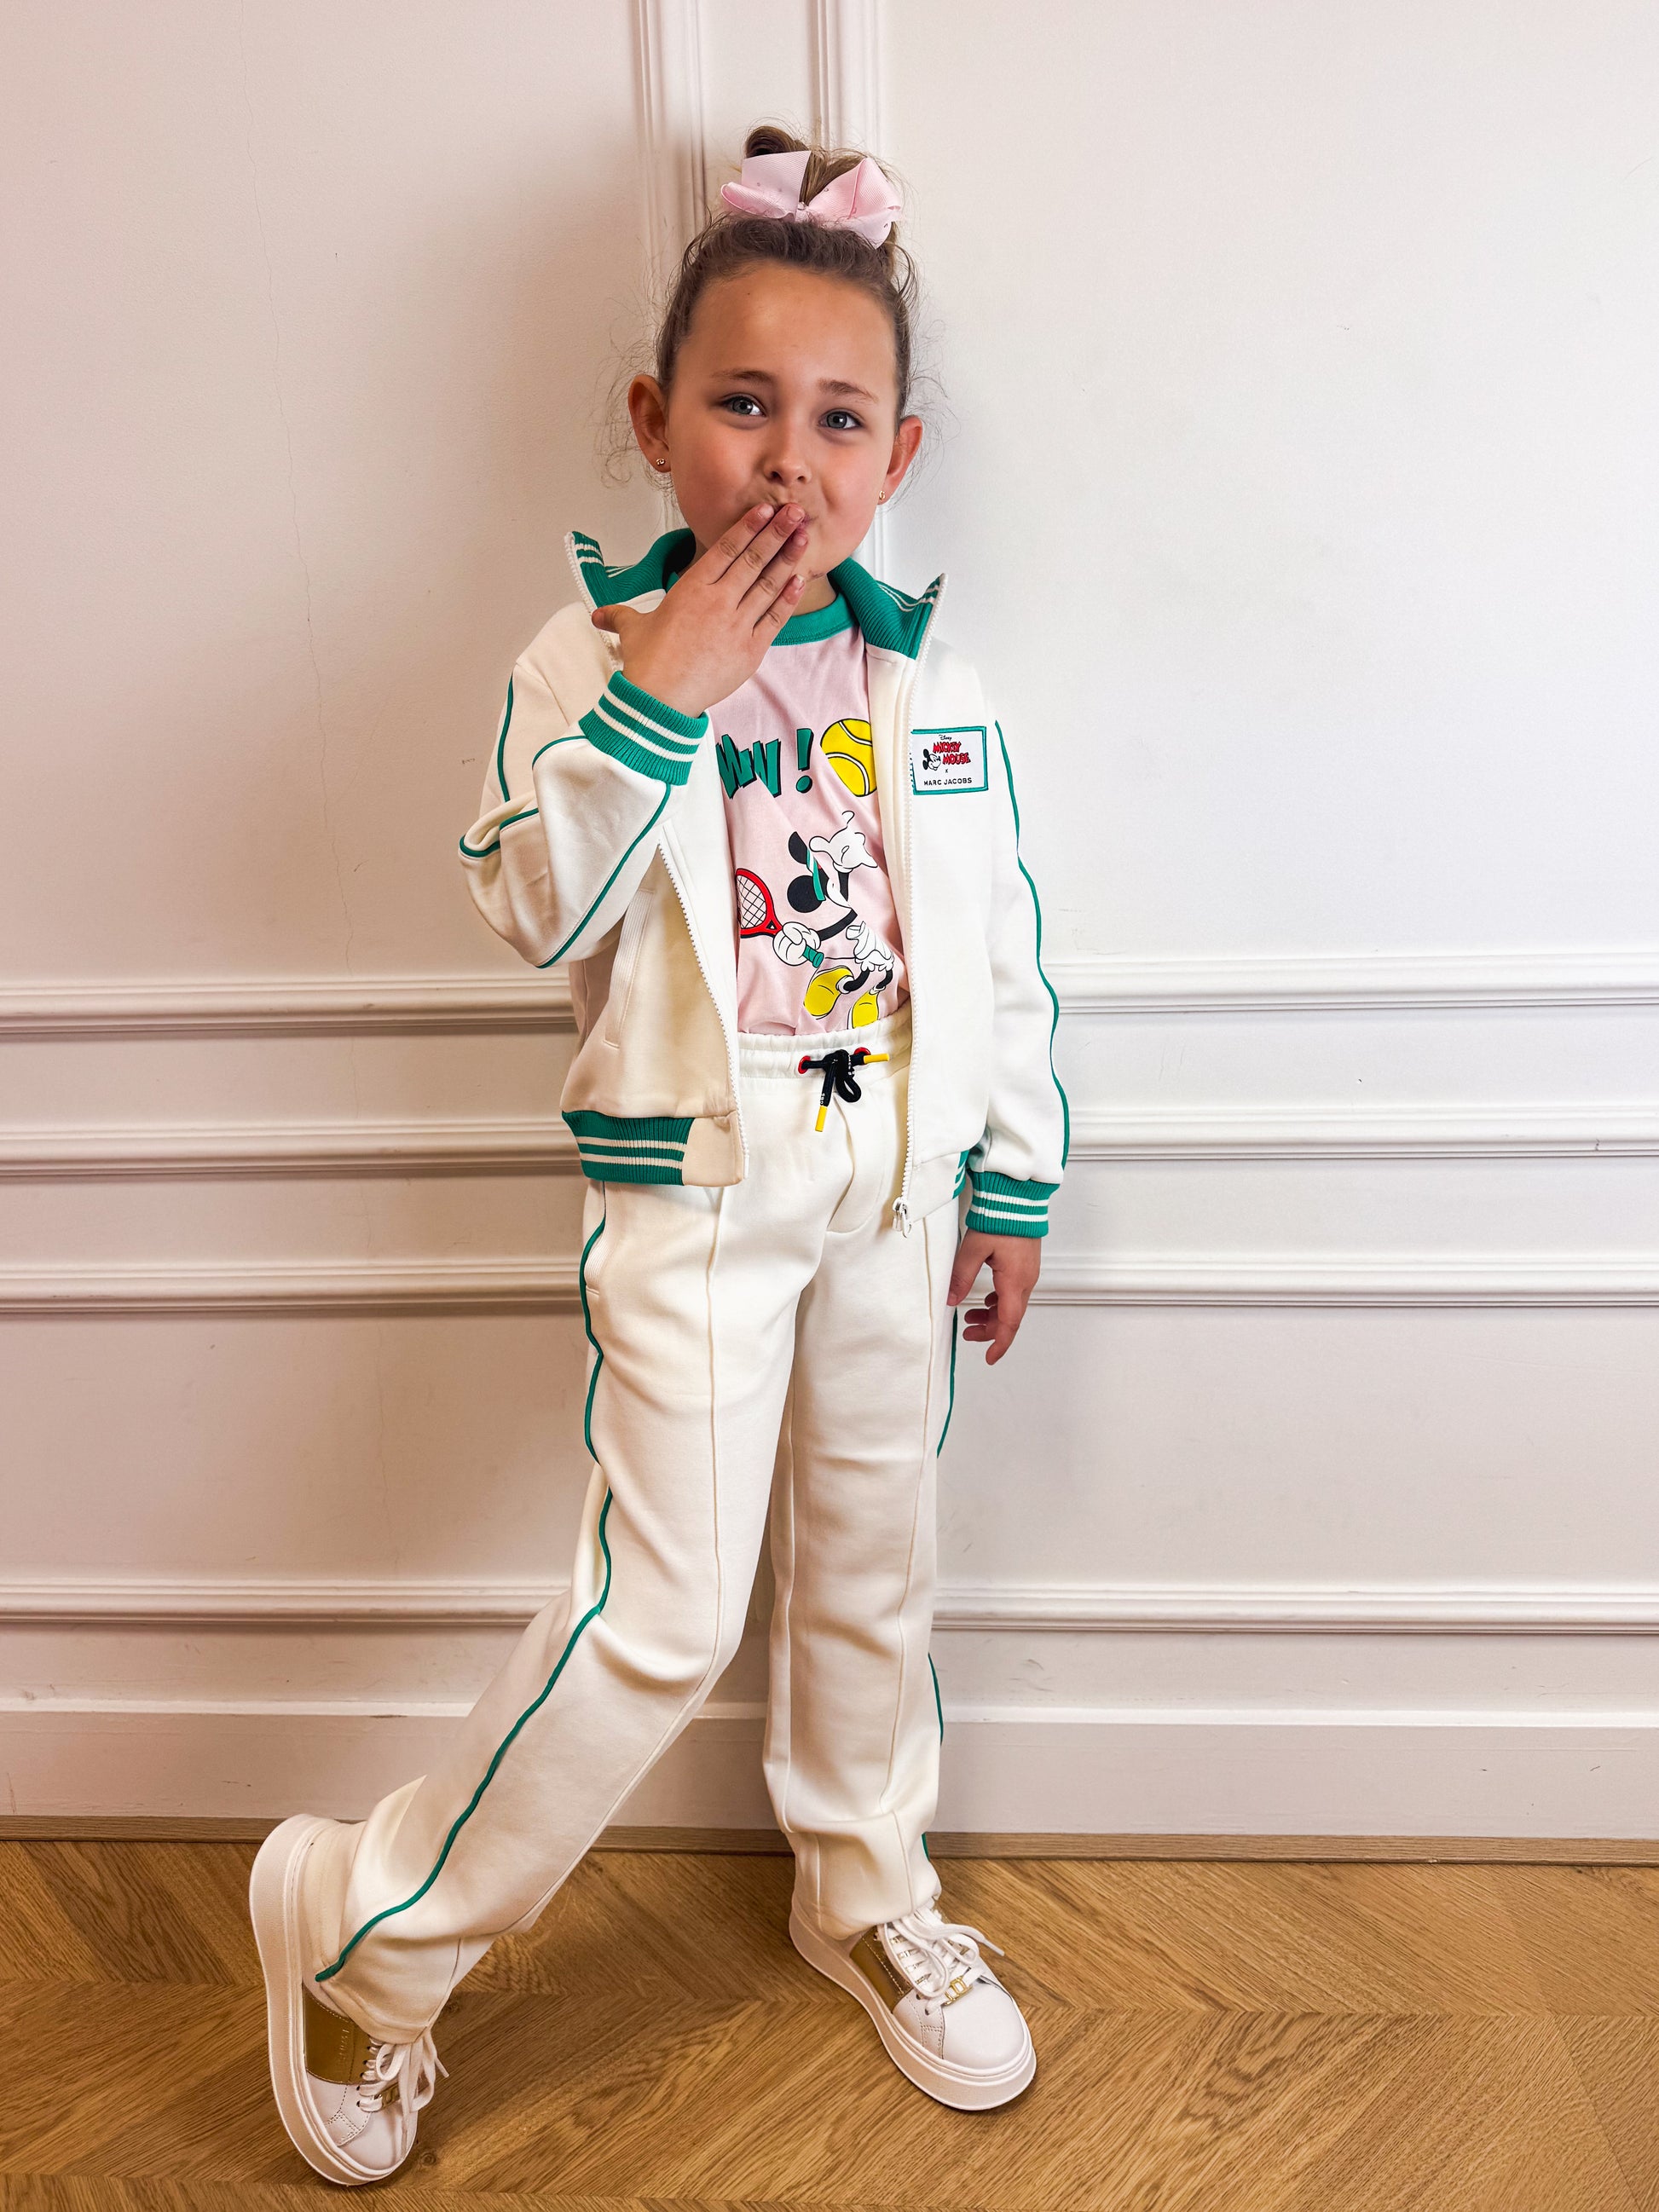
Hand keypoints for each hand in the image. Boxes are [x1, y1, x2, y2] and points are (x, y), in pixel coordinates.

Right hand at [590, 502, 810, 717]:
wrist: (659, 701)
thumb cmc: (647, 665)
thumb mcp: (633, 631)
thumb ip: (620, 616)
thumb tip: (598, 616)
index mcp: (691, 589)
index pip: (725, 549)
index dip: (748, 527)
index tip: (766, 510)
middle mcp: (717, 601)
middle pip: (753, 560)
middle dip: (777, 533)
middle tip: (795, 511)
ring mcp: (737, 625)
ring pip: (768, 585)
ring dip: (788, 558)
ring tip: (803, 536)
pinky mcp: (751, 650)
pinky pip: (775, 618)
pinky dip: (788, 598)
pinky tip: (800, 580)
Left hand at [947, 1231, 1040, 1365]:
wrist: (1018, 1197)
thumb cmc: (1000, 1218)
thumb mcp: (973, 1249)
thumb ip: (961, 1275)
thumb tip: (951, 1299)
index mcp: (1014, 1281)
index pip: (1009, 1323)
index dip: (999, 1343)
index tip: (990, 1358)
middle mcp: (1025, 1281)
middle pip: (1010, 1317)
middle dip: (989, 1330)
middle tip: (967, 1333)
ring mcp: (1028, 1273)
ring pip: (1011, 1305)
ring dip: (992, 1315)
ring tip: (970, 1316)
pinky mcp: (1025, 1265)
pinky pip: (1014, 1292)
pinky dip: (999, 1301)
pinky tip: (985, 1299)